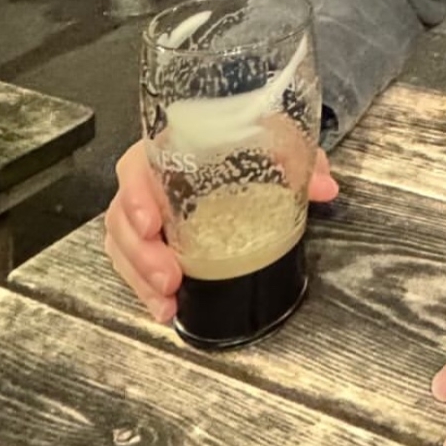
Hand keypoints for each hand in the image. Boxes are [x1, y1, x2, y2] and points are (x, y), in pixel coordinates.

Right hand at [103, 138, 338, 322]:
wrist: (246, 146)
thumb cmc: (247, 138)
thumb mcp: (273, 135)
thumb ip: (296, 153)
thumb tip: (323, 187)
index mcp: (168, 149)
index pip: (134, 167)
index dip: (135, 197)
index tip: (150, 224)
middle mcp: (150, 182)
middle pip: (122, 216)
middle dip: (140, 253)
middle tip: (169, 278)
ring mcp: (148, 213)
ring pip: (123, 246)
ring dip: (140, 277)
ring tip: (167, 302)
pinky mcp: (154, 239)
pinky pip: (135, 264)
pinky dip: (146, 289)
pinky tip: (168, 309)